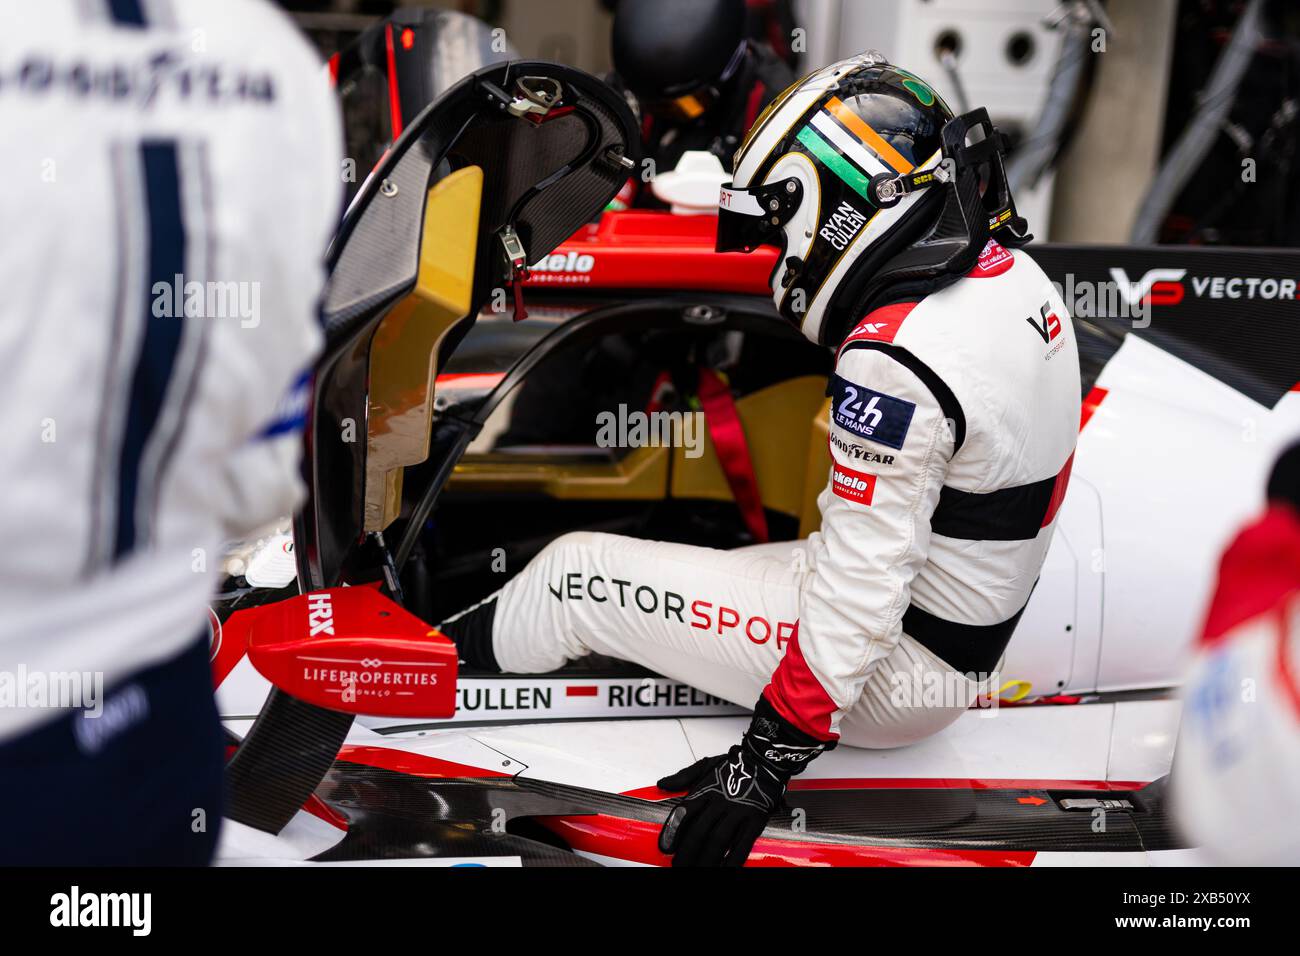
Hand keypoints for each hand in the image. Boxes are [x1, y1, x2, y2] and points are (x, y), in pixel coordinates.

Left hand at [656, 695, 828, 866]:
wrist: (765, 759)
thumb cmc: (735, 764)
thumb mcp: (705, 765)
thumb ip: (683, 776)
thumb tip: (662, 784)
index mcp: (705, 790)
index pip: (684, 812)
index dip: (673, 831)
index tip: (665, 847)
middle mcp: (719, 802)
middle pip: (699, 832)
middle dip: (687, 853)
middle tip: (678, 867)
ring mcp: (738, 811)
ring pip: (718, 840)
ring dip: (706, 860)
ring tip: (697, 872)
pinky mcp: (755, 819)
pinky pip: (743, 844)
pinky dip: (733, 860)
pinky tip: (726, 870)